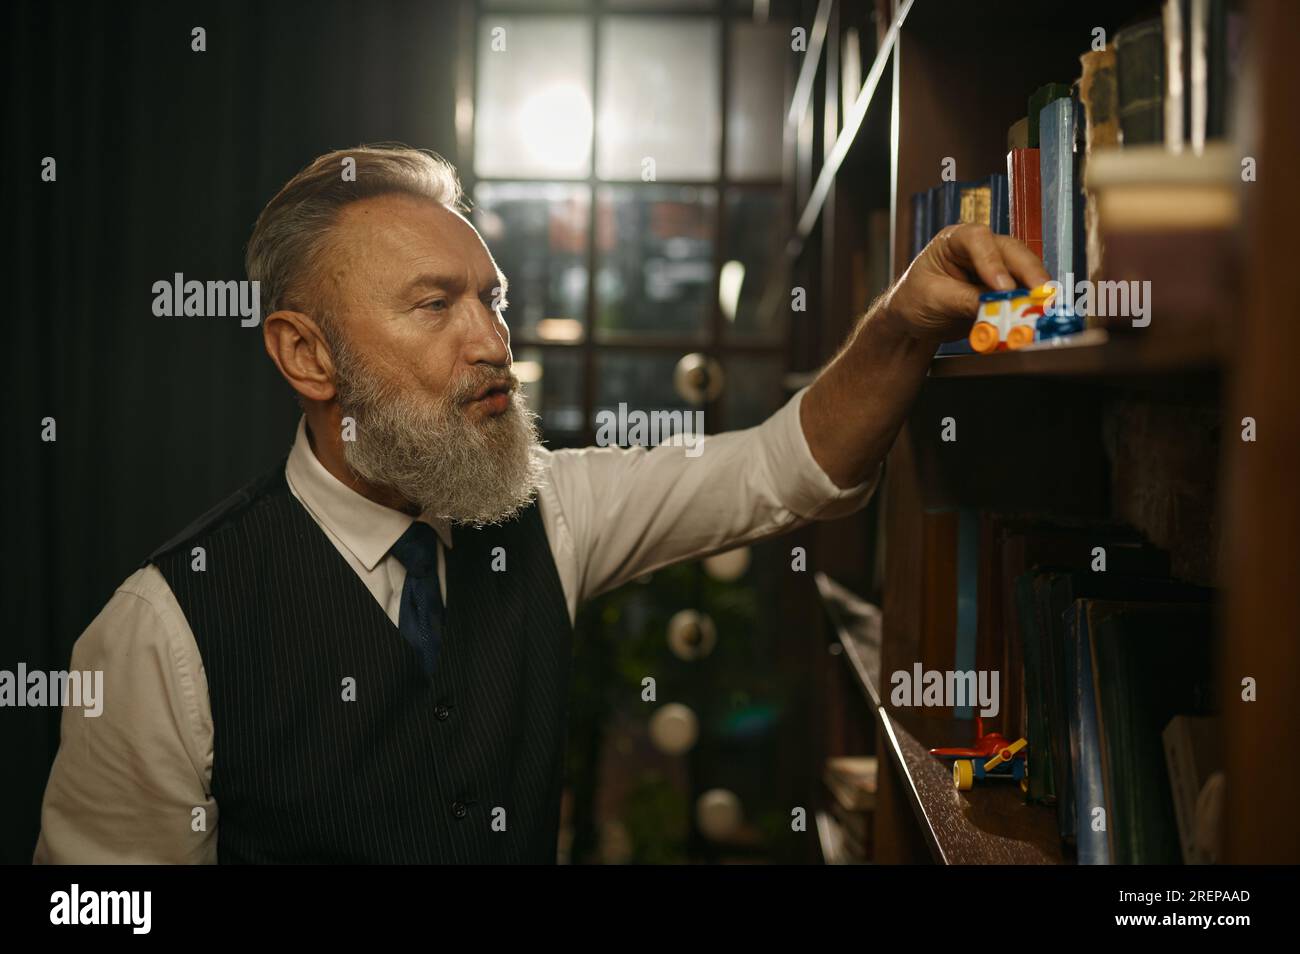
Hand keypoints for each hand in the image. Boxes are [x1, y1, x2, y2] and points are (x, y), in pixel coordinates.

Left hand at [880, 224, 1050, 344]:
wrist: (913, 321)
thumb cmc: (914, 300)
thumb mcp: (933, 299)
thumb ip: (964, 300)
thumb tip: (994, 305)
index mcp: (953, 240)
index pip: (977, 240)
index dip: (993, 262)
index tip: (1003, 287)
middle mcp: (978, 248)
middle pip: (1010, 251)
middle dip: (1028, 273)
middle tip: (1040, 295)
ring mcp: (994, 267)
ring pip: (1023, 269)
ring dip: (1035, 288)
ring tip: (1043, 306)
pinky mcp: (1003, 287)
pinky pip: (1022, 290)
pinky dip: (1031, 301)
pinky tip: (1037, 311)